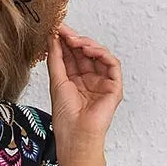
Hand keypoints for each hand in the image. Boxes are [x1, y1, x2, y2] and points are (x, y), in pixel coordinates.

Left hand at [46, 20, 123, 145]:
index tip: (56, 29)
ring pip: (99, 55)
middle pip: (84, 53)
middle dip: (75, 39)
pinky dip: (101, 53)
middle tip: (64, 30)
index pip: (71, 56)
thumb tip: (52, 38)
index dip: (65, 41)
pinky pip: (112, 64)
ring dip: (87, 44)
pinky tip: (89, 49)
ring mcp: (102, 83)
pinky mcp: (114, 87)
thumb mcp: (56, 82)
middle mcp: (89, 80)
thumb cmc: (66, 119)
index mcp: (75, 81)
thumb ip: (56, 59)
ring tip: (74, 40)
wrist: (76, 136)